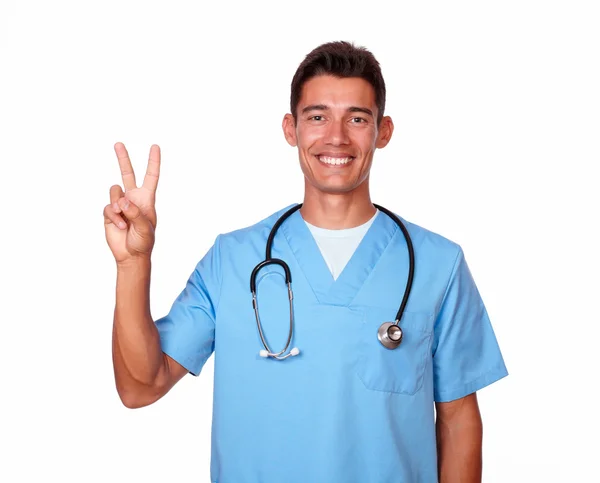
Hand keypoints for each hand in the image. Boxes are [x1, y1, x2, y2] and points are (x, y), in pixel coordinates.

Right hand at [103, 142, 160, 264]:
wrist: (131, 255)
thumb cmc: (144, 241)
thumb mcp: (145, 228)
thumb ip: (135, 213)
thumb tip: (123, 200)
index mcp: (146, 199)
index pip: (151, 177)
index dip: (153, 162)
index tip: (155, 147)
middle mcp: (133, 198)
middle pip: (127, 174)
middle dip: (123, 159)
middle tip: (118, 144)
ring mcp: (120, 204)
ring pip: (114, 191)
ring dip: (118, 204)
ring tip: (123, 218)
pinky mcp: (110, 212)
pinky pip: (108, 207)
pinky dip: (113, 216)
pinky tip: (119, 226)